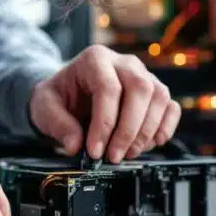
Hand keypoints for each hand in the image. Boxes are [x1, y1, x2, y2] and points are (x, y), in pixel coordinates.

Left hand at [28, 45, 180, 162]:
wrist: (70, 93)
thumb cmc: (60, 96)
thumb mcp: (45, 107)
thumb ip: (58, 124)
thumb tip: (75, 145)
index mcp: (95, 59)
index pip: (108, 88)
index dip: (104, 123)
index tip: (94, 150)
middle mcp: (124, 63)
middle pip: (140, 89)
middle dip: (128, 129)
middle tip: (113, 156)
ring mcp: (144, 75)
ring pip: (159, 98)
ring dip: (146, 132)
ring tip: (126, 153)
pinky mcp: (155, 92)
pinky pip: (171, 107)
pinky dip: (165, 128)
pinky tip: (151, 144)